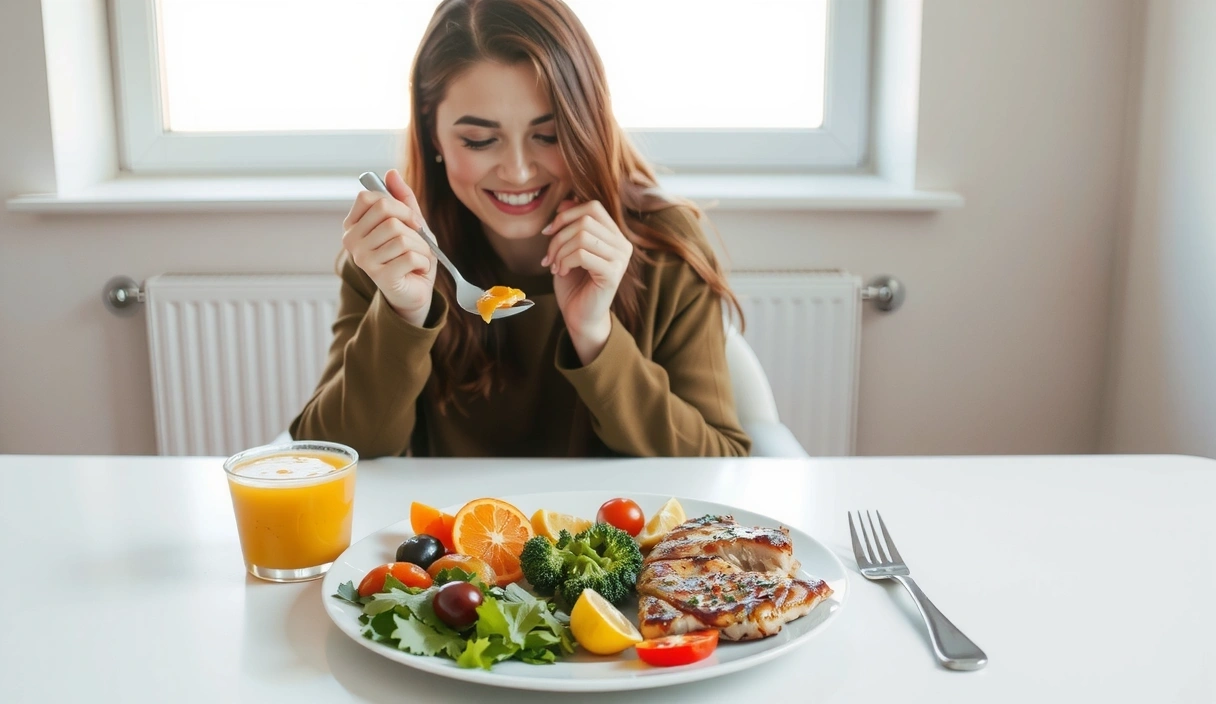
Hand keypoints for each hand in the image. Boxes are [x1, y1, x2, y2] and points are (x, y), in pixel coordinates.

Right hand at [342, 169, 437, 326]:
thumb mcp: (410, 223)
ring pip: (402, 236)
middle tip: (418, 242)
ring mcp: (363, 259)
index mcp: (353, 225)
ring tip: (418, 259)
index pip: (370, 198)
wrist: (414, 292)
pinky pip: (410, 256)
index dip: (398, 205)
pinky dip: (423, 262)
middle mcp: (352, 241)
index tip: (411, 220)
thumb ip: (402, 199)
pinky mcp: (379, 276)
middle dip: (413, 226)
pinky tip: (418, 270)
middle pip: (388, 214)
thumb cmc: (409, 256)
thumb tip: (391, 172)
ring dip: (421, 247)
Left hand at [541, 199, 632, 362]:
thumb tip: (568, 199)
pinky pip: (582, 254)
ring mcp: (620, 259)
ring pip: (582, 236)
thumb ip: (571, 225)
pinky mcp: (613, 274)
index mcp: (614, 235)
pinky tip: (562, 272)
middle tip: (549, 255)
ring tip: (555, 266)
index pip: (593, 207)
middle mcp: (622, 244)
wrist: (580, 316)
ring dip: (559, 250)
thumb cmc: (574, 284)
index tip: (548, 231)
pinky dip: (565, 261)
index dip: (566, 214)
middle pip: (585, 220)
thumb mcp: (569, 249)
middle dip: (558, 235)